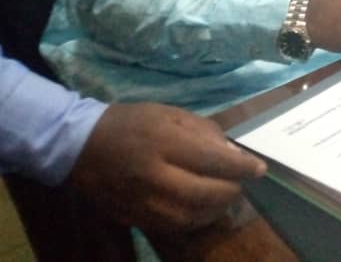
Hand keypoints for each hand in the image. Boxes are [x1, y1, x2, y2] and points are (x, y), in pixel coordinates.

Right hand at [68, 103, 266, 234]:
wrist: (79, 146)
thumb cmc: (131, 122)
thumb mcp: (170, 113)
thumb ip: (204, 132)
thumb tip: (233, 153)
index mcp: (163, 142)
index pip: (213, 160)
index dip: (241, 167)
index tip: (260, 168)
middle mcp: (153, 175)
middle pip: (205, 194)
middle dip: (231, 190)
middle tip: (242, 183)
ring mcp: (141, 201)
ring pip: (191, 217)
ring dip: (216, 209)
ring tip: (226, 196)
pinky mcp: (133, 217)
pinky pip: (173, 226)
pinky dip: (196, 220)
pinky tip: (204, 208)